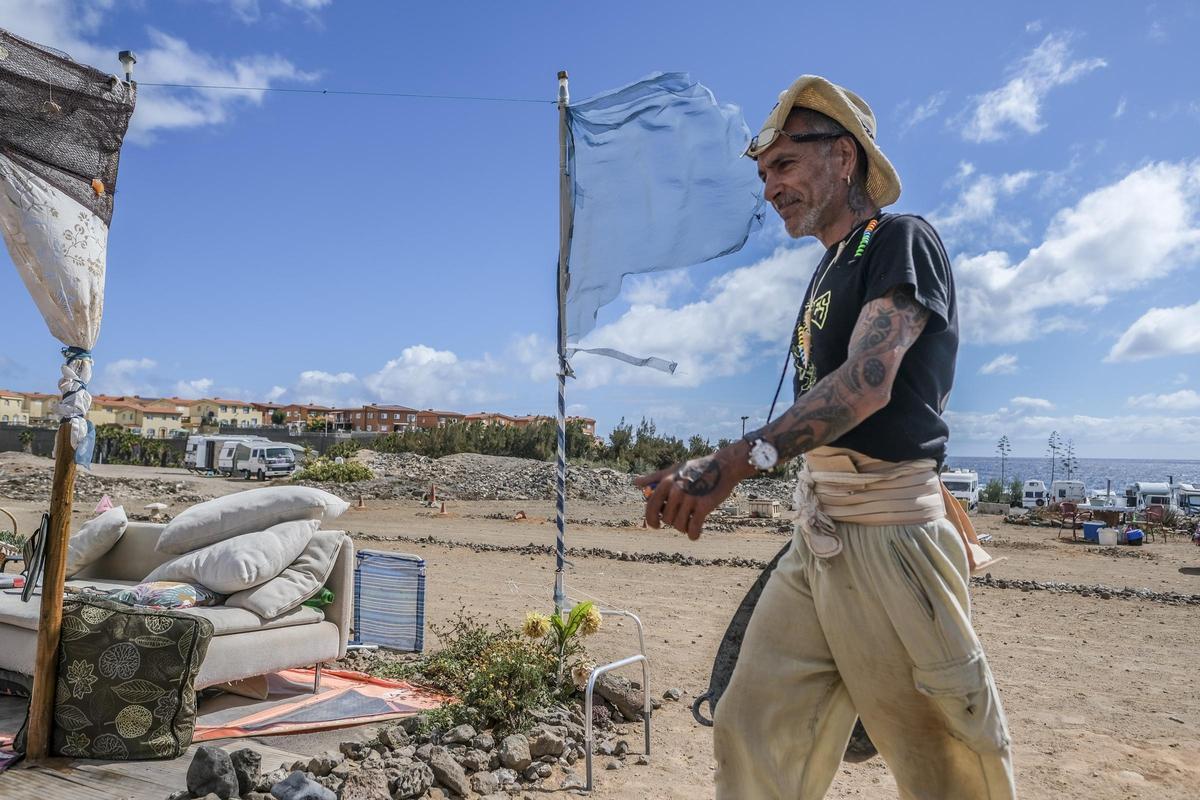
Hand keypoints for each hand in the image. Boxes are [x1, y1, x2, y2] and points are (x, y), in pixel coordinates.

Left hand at [634, 443, 753, 538]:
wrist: (724, 466)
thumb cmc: (697, 468)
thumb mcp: (673, 469)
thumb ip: (654, 478)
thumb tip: (635, 482)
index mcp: (666, 482)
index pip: (651, 506)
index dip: (651, 519)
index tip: (655, 526)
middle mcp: (676, 490)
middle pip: (666, 518)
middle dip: (672, 522)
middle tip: (682, 518)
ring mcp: (690, 498)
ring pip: (678, 525)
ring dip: (684, 528)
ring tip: (690, 524)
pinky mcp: (704, 506)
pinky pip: (693, 528)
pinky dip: (693, 535)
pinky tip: (695, 535)